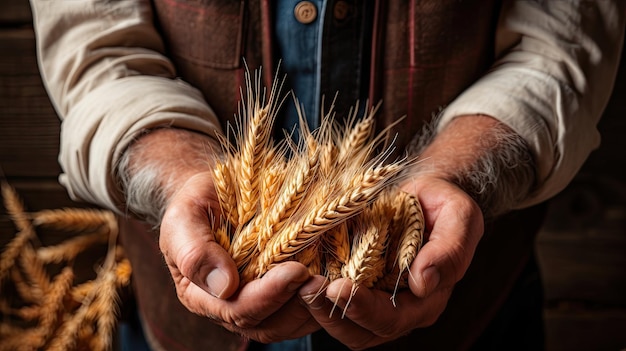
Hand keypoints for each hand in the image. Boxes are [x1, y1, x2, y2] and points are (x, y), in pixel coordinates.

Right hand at [159, 172, 320, 342]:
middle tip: (322, 279)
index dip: (269, 295)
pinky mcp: (281, 291)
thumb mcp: (184, 217)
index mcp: (201, 294)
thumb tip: (223, 286)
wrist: (218, 188)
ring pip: (289, 321)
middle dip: (297, 304)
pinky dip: (321, 296)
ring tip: (335, 280)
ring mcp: (257, 300)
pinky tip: (337, 275)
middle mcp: (229, 305)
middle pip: (267, 323)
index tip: (296, 269)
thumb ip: (194, 250)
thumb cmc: (197, 200)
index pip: (237, 310)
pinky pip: (302, 306)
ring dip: (314, 305)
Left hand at [298, 175, 483, 349]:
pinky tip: (299, 278)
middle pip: (362, 332)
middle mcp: (400, 309)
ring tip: (300, 285)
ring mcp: (375, 301)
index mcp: (427, 299)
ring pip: (343, 326)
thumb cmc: (441, 202)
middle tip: (308, 288)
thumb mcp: (459, 215)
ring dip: (318, 310)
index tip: (339, 287)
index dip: (364, 309)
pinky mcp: (355, 287)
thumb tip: (424, 282)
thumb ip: (450, 250)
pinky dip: (314, 298)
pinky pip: (331, 305)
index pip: (392, 318)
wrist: (424, 192)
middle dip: (333, 314)